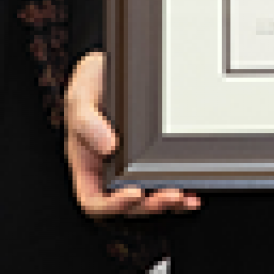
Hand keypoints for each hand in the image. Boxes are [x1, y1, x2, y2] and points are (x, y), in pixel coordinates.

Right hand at [64, 52, 199, 219]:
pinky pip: (165, 183)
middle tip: (169, 195)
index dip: (112, 205)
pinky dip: (181, 192)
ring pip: (149, 199)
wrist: (112, 67)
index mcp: (87, 165)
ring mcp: (132, 168)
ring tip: (184, 196)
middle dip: (149, 205)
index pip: (94, 200)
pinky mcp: (152, 160)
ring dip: (168, 202)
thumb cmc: (90, 84)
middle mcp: (109, 172)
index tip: (133, 193)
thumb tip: (108, 146)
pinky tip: (194, 192)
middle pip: (127, 205)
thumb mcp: (80, 97)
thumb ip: (86, 122)